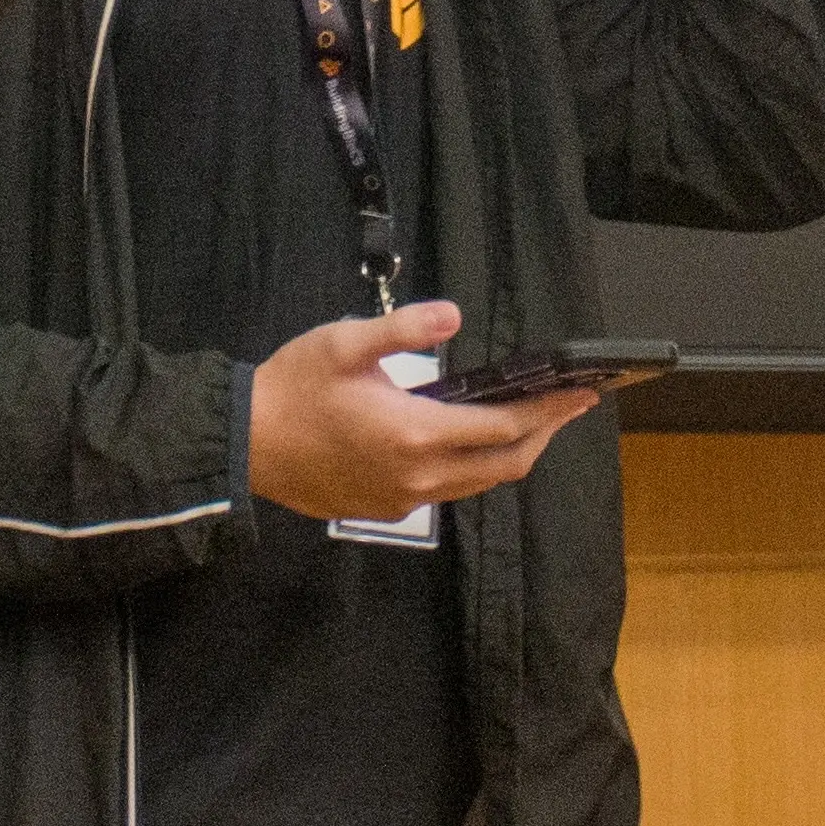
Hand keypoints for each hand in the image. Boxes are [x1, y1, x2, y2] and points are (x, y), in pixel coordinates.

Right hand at [244, 299, 596, 522]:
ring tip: (529, 425)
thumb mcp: (345, 343)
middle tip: (567, 409)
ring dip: (511, 455)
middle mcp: (419, 476)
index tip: (581, 394)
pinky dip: (473, 470)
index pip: (505, 427)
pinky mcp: (384, 510)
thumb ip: (404, 329)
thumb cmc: (292, 388)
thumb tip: (454, 315)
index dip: (550, 411)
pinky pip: (447, 494)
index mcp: (416, 433)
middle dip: (544, 436)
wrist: (244, 444)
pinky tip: (469, 445)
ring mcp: (403, 499)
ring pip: (478, 484)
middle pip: (506, 464)